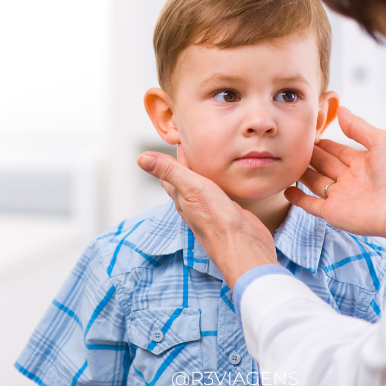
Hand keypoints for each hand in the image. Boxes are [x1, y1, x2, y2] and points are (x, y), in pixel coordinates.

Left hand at [137, 146, 278, 285]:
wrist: (244, 248)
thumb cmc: (218, 221)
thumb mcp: (192, 188)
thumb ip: (170, 171)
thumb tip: (141, 159)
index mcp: (181, 197)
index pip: (169, 173)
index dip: (169, 156)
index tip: (175, 137)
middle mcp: (194, 204)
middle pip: (183, 180)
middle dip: (184, 162)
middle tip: (188, 143)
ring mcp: (211, 209)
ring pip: (201, 187)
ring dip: (201, 172)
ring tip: (204, 156)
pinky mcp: (228, 212)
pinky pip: (219, 192)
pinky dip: (218, 181)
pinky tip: (224, 178)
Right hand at [285, 107, 385, 246]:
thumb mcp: (382, 141)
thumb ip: (359, 127)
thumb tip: (342, 110)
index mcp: (362, 163)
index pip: (337, 150)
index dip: (324, 143)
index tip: (309, 133)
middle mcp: (350, 179)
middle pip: (323, 164)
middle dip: (310, 155)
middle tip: (294, 144)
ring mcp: (340, 196)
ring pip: (315, 182)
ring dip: (302, 173)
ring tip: (287, 162)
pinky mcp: (333, 212)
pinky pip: (311, 205)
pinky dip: (298, 199)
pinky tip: (288, 189)